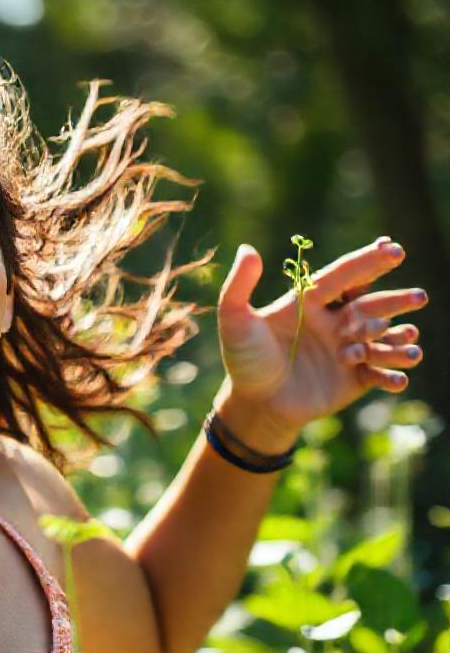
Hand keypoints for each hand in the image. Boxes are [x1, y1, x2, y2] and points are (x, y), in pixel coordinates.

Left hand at [215, 236, 427, 446]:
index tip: (394, 248)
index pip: (343, 276)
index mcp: (309, 303)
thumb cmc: (243, 359)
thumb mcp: (235, 321)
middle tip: (418, 297)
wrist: (254, 403)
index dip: (368, 261)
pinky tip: (397, 378)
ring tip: (408, 339)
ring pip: (382, 339)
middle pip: (370, 306)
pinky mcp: (355, 379)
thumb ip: (238, 286)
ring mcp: (347, 350)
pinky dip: (393, 375)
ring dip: (398, 339)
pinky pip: (380, 374)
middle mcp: (333, 322)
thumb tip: (248, 249)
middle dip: (395, 300)